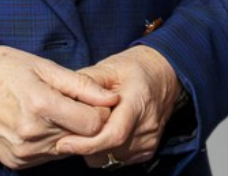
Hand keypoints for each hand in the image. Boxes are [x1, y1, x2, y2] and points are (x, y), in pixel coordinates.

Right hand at [0, 45, 117, 169]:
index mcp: (42, 105)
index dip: (99, 111)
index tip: (93, 100)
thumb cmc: (6, 68)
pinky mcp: (16, 162)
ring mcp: (23, 152)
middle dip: (83, 121)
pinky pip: (47, 157)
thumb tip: (112, 98)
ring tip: (50, 109)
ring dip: (66, 132)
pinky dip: (49, 142)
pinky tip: (37, 123)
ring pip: (66, 149)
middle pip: (81, 138)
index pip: (93, 124)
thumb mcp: (44, 66)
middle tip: (71, 102)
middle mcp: (33, 134)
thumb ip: (81, 85)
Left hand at [56, 46, 182, 168]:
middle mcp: (147, 126)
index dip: (87, 143)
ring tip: (84, 129)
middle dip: (84, 145)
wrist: (164, 76)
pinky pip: (118, 159)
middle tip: (66, 133)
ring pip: (112, 158)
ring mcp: (149, 141)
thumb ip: (87, 82)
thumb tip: (63, 98)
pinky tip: (100, 133)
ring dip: (94, 149)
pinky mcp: (148, 151)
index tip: (63, 143)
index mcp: (138, 101)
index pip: (114, 133)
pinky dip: (105, 151)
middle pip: (110, 149)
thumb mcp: (108, 67)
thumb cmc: (132, 68)